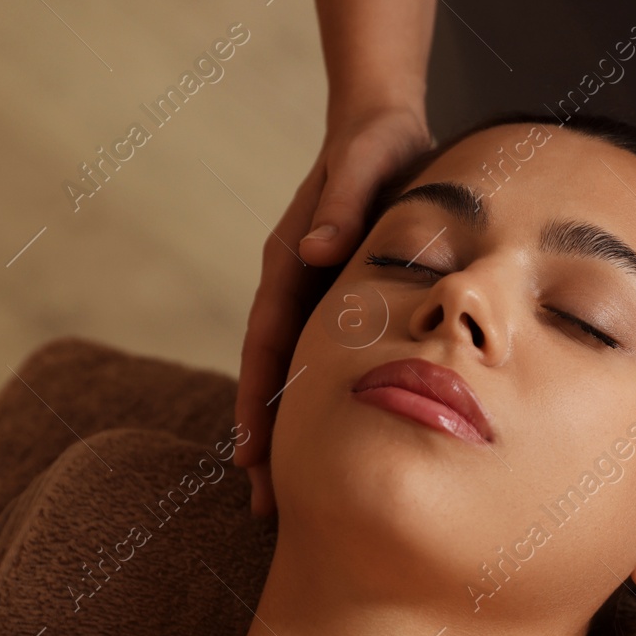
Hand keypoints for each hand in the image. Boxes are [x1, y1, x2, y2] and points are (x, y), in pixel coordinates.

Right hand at [235, 105, 432, 517]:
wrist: (383, 126)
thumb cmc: (376, 144)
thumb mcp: (362, 164)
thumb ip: (341, 204)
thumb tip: (320, 250)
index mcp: (291, 262)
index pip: (266, 344)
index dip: (258, 402)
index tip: (253, 457)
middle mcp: (293, 286)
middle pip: (272, 375)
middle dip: (265, 441)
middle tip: (265, 509)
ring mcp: (313, 298)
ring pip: (294, 377)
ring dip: (287, 435)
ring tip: (284, 499)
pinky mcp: (338, 303)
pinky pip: (323, 363)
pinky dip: (318, 407)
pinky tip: (329, 450)